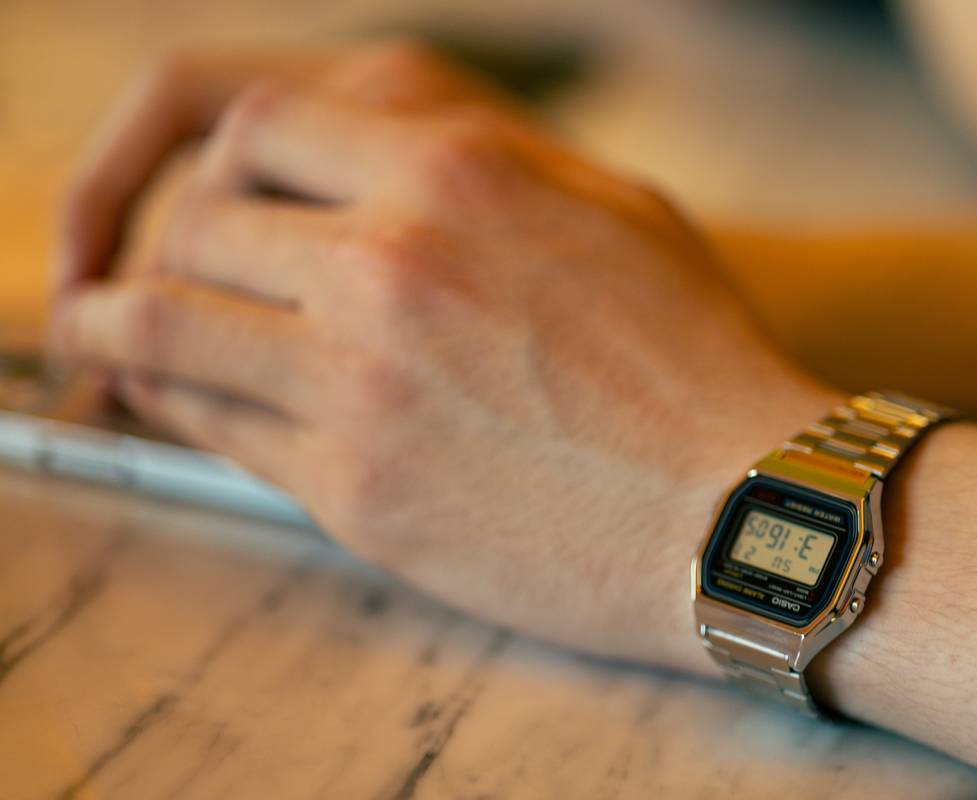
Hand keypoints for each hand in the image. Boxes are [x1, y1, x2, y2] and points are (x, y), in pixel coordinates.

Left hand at [52, 45, 841, 668]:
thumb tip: (376, 152)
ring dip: (113, 326)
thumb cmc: (695, 360)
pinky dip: (168, 407)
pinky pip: (208, 429)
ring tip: (103, 339)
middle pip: (196, 221)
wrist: (745, 513)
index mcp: (459, 174)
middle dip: (171, 243)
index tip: (216, 197)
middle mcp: (392, 263)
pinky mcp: (355, 489)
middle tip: (170, 274)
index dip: (218, 158)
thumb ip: (481, 163)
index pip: (258, 123)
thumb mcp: (612, 207)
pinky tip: (173, 407)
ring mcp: (361, 381)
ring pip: (160, 324)